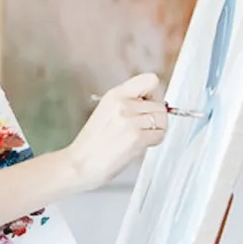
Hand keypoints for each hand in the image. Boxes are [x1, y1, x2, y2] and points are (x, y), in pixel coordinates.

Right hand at [63, 72, 167, 190]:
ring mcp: (129, 120)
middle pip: (160, 104)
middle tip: (140, 128)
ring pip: (162, 119)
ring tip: (139, 137)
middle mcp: (122, 104)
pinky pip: (160, 134)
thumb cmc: (92, 143)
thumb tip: (154, 102)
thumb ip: (128, 103)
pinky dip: (154, 141)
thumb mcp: (106, 111)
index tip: (149, 104)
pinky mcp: (136, 137)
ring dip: (156, 130)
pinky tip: (140, 144)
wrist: (80, 163)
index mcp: (114, 95)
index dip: (155, 94)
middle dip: (155, 117)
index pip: (150, 80)